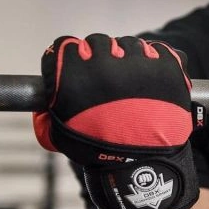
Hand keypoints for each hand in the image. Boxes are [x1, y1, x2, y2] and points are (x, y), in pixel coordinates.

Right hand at [33, 34, 198, 208]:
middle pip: (98, 42)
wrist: (142, 165)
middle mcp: (105, 61)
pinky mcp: (165, 66)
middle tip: (108, 83)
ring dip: (129, 60)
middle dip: (101, 59)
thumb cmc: (101, 151)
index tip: (81, 72)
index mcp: (74, 72)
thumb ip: (45, 116)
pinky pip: (158, 51)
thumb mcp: (60, 136)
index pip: (67, 46)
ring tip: (133, 87)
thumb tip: (42, 105)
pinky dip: (156, 62)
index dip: (73, 60)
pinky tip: (152, 82)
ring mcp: (138, 62)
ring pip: (129, 45)